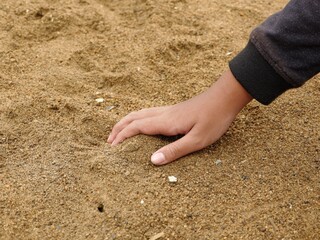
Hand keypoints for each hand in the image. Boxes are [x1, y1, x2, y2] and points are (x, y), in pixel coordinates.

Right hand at [107, 70, 251, 164]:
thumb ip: (175, 150)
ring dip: (126, 122)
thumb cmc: (214, 119)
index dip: (122, 136)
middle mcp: (163, 114)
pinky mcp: (174, 110)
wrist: (224, 97)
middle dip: (119, 128)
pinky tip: (141, 124)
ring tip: (119, 132)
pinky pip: (148, 113)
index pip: (136, 127)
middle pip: (134, 117)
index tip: (112, 147)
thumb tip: (152, 161)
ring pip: (140, 113)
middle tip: (109, 141)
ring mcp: (168, 110)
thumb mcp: (197, 139)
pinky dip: (137, 119)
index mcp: (166, 122)